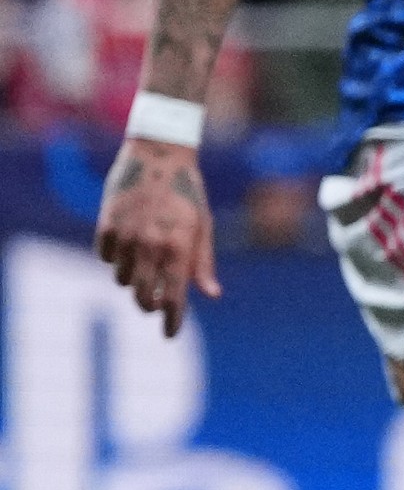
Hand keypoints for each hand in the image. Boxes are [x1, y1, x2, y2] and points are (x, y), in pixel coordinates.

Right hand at [94, 140, 220, 335]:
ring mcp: (126, 236)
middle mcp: (152, 245)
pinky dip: (115, 257)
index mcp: (180, 247)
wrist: (159, 154)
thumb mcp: (203, 224)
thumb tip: (211, 295)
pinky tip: (126, 243)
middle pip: (143, 296)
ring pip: (122, 279)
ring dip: (133, 278)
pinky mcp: (106, 226)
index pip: (173, 297)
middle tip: (154, 301)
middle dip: (148, 304)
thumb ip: (203, 262)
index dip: (171, 320)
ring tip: (144, 259)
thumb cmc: (188, 191)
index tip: (169, 335)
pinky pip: (106, 257)